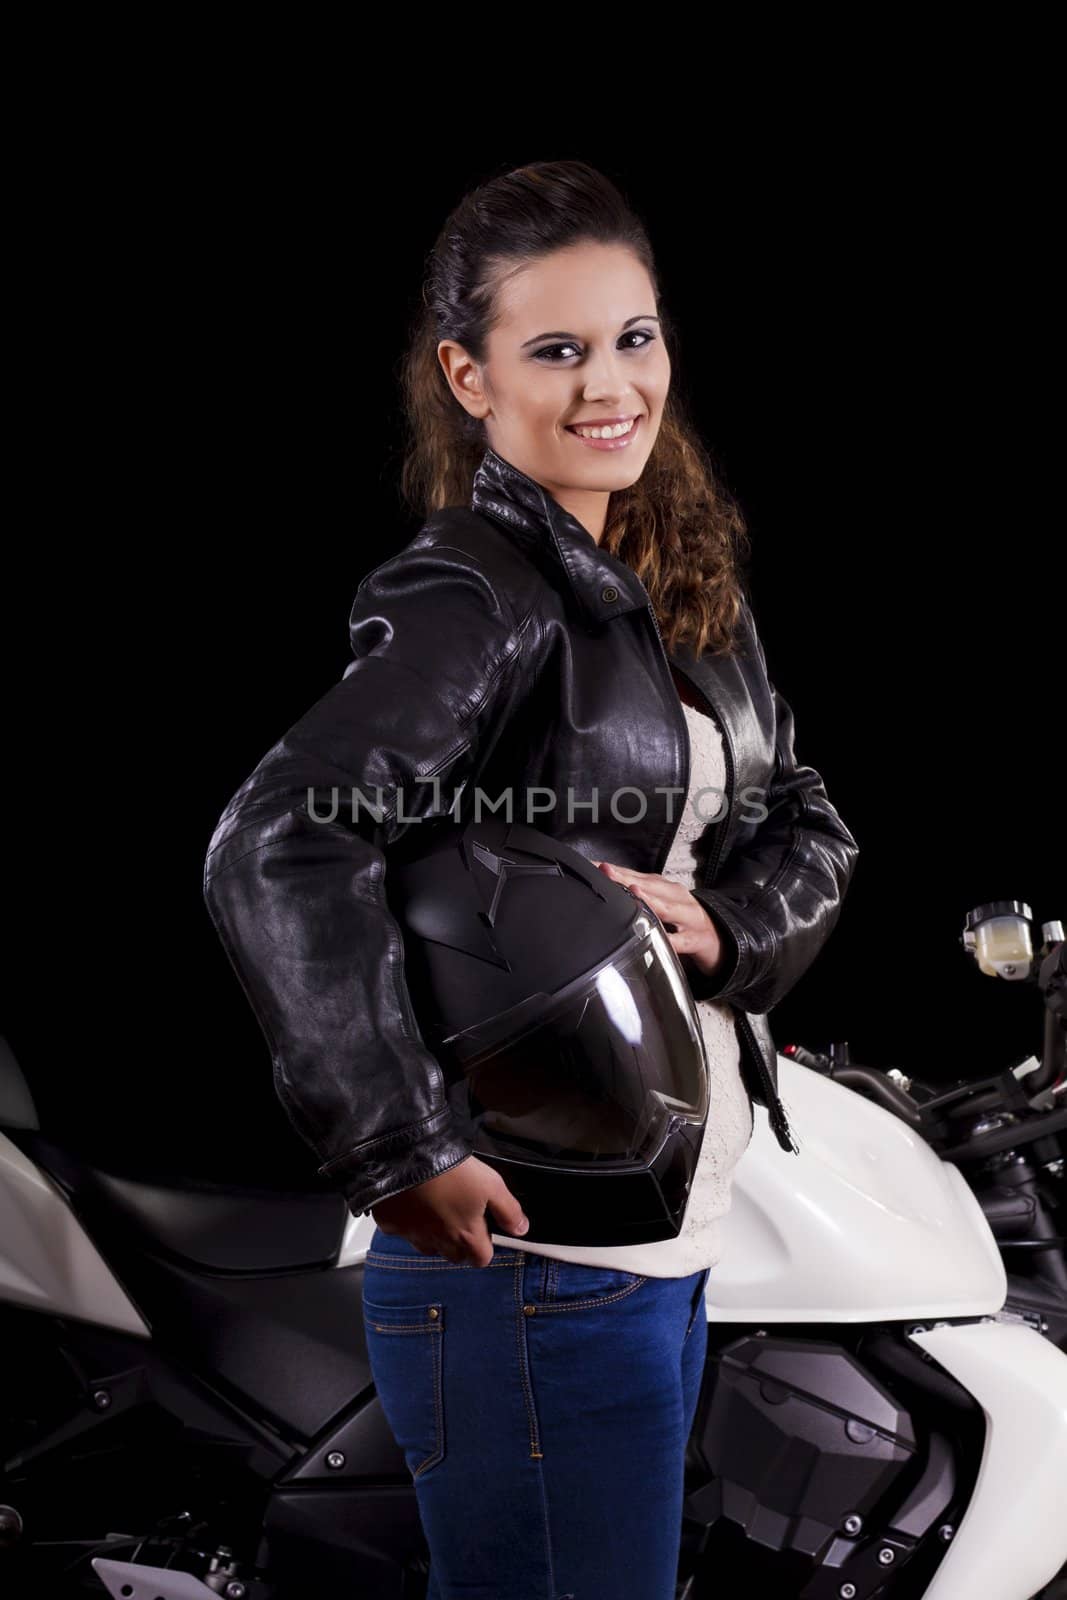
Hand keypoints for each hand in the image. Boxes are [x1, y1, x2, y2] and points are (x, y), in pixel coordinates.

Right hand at [370, 1155, 529, 1267]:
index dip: (485, 1246)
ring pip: (428, 1246)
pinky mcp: (390, 1225)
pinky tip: (413, 1202)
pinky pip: (403, 1231)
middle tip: (461, 1215)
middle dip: (461, 1243)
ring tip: (437, 1208)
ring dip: (435, 1235)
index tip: (483, 1228)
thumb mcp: (491, 1184)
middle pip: (455, 1256)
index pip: (481, 1259)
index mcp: (465, 1236)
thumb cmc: (451, 1170)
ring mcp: (413, 1235)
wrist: (407, 1157)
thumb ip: (509, 1210)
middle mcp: (439, 1242)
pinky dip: (409, 1221)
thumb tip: (522, 1229)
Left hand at [590, 860, 724, 978]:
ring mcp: (688, 917)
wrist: (718, 937)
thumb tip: (605, 888)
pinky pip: (681, 942)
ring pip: (666, 909)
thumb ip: (639, 896)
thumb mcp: (663, 902)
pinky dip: (670, 940)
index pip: (636, 875)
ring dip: (649, 900)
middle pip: (649, 886)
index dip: (615, 870)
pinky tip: (659, 939)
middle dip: (626, 878)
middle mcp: (677, 897)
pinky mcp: (696, 939)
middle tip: (605, 871)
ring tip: (633, 893)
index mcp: (665, 887)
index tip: (594, 865)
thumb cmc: (683, 918)